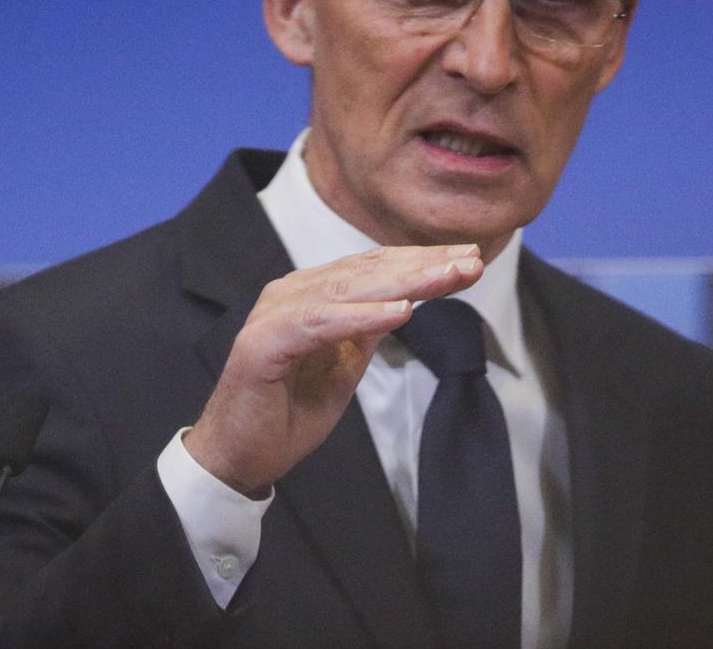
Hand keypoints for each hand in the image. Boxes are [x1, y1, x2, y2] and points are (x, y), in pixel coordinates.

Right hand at [183, 243, 482, 495]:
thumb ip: (368, 329)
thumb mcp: (345, 366)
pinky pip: (320, 323)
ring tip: (448, 276)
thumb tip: (409, 299)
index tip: (471, 256)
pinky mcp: (263, 343)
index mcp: (312, 293)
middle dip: (424, 264)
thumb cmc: (288, 411)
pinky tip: (401, 310)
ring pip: (349, 289)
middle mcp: (292, 292)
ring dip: (405, 282)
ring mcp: (276, 314)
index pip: (374, 267)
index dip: (422, 260)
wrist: (239, 457)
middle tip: (473, 258)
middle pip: (368, 270)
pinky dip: (362, 316)